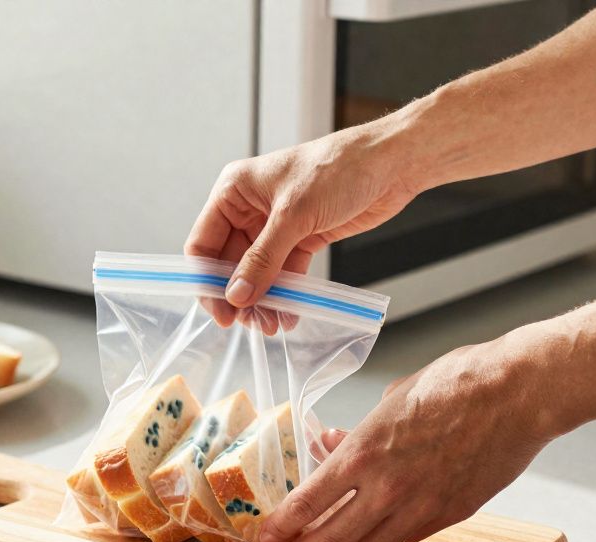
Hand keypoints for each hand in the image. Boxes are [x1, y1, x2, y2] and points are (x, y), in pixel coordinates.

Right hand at [183, 120, 423, 320]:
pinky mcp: (301, 238)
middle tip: (250, 324)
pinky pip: (285, 273)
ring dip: (263, 299)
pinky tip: (290, 314)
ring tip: (272, 324)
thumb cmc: (340, 168)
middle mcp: (250, 209)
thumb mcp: (294, 215)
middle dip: (239, 295)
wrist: (391, 164)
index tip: (220, 311)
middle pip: (229, 263)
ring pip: (257, 272)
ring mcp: (276, 226)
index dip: (207, 279)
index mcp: (235, 191)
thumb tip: (237, 295)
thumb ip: (262, 259)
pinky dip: (286, 294)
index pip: (204, 242)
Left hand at [258, 335, 562, 541]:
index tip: (267, 535)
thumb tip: (333, 443)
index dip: (283, 525)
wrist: (516, 393)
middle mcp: (388, 489)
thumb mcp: (391, 399)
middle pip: (333, 538)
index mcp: (365, 454)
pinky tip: (379, 528)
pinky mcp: (452, 514)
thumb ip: (358, 432)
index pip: (309, 503)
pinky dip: (387, 537)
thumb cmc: (457, 383)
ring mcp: (422, 507)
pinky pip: (408, 537)